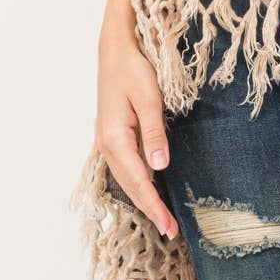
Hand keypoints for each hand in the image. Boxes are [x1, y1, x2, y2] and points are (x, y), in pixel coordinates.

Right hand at [95, 26, 178, 240]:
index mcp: (114, 139)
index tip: (169, 227)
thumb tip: (160, 168)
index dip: (154, 206)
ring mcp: (108, 140)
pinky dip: (139, 182)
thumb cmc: (133, 69)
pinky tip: (151, 188)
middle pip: (130, 186)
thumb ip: (154, 133)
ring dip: (144, 197)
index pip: (138, 182)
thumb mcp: (149, 98)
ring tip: (163, 216)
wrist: (115, 50)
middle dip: (151, 208)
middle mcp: (107, 145)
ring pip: (127, 178)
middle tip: (171, 230)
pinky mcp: (113, 134)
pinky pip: (126, 166)